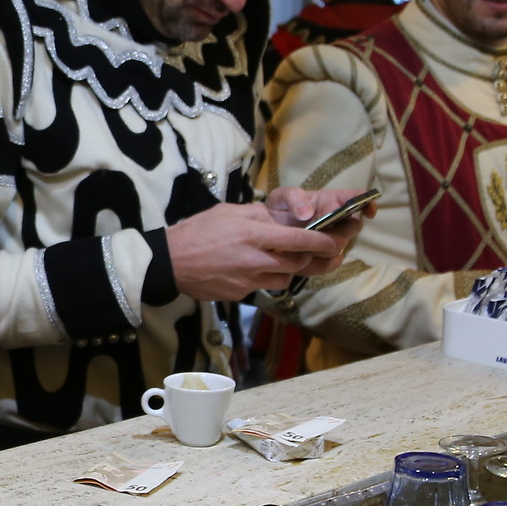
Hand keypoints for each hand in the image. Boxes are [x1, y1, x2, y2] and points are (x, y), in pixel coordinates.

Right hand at [166, 201, 348, 302]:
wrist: (170, 262)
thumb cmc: (199, 230)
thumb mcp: (230, 211)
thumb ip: (260, 215)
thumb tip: (285, 218)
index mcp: (254, 234)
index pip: (300, 241)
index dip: (323, 243)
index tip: (335, 242)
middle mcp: (255, 259)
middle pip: (298, 263)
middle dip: (313, 258)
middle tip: (321, 252)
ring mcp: (248, 280)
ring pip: (285, 277)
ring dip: (291, 268)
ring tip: (285, 258)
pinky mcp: (241, 293)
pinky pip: (264, 286)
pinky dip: (268, 277)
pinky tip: (257, 268)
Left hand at [262, 185, 374, 256]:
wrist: (265, 233)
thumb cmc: (278, 209)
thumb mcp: (280, 197)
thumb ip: (293, 198)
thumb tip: (307, 213)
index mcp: (331, 200)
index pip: (357, 198)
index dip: (367, 202)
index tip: (368, 210)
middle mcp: (337, 221)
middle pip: (353, 226)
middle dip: (337, 229)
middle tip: (316, 229)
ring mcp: (331, 241)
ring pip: (340, 247)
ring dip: (323, 246)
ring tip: (302, 244)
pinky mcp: (323, 260)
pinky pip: (330, 264)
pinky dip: (318, 263)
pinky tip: (303, 258)